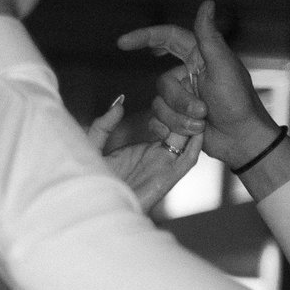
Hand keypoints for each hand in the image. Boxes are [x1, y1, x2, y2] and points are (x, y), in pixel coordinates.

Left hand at [83, 94, 204, 216]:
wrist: (91, 208)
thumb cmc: (91, 183)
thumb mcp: (93, 147)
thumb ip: (104, 126)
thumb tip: (120, 101)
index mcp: (142, 149)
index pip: (166, 123)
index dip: (172, 104)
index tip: (177, 81)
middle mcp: (156, 157)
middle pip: (180, 128)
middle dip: (187, 108)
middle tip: (193, 83)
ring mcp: (163, 167)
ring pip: (187, 141)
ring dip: (194, 123)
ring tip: (199, 100)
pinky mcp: (167, 179)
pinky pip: (187, 159)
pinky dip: (195, 145)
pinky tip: (198, 128)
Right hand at [116, 1, 281, 168]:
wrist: (241, 140)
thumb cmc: (238, 103)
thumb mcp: (224, 68)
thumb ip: (209, 37)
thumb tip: (207, 3)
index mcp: (199, 57)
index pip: (167, 38)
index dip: (144, 37)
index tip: (122, 43)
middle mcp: (187, 75)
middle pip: (162, 83)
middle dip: (179, 101)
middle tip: (203, 111)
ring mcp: (180, 98)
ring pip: (159, 104)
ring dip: (179, 118)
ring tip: (202, 125)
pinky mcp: (175, 118)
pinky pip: (157, 121)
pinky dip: (172, 129)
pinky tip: (189, 134)